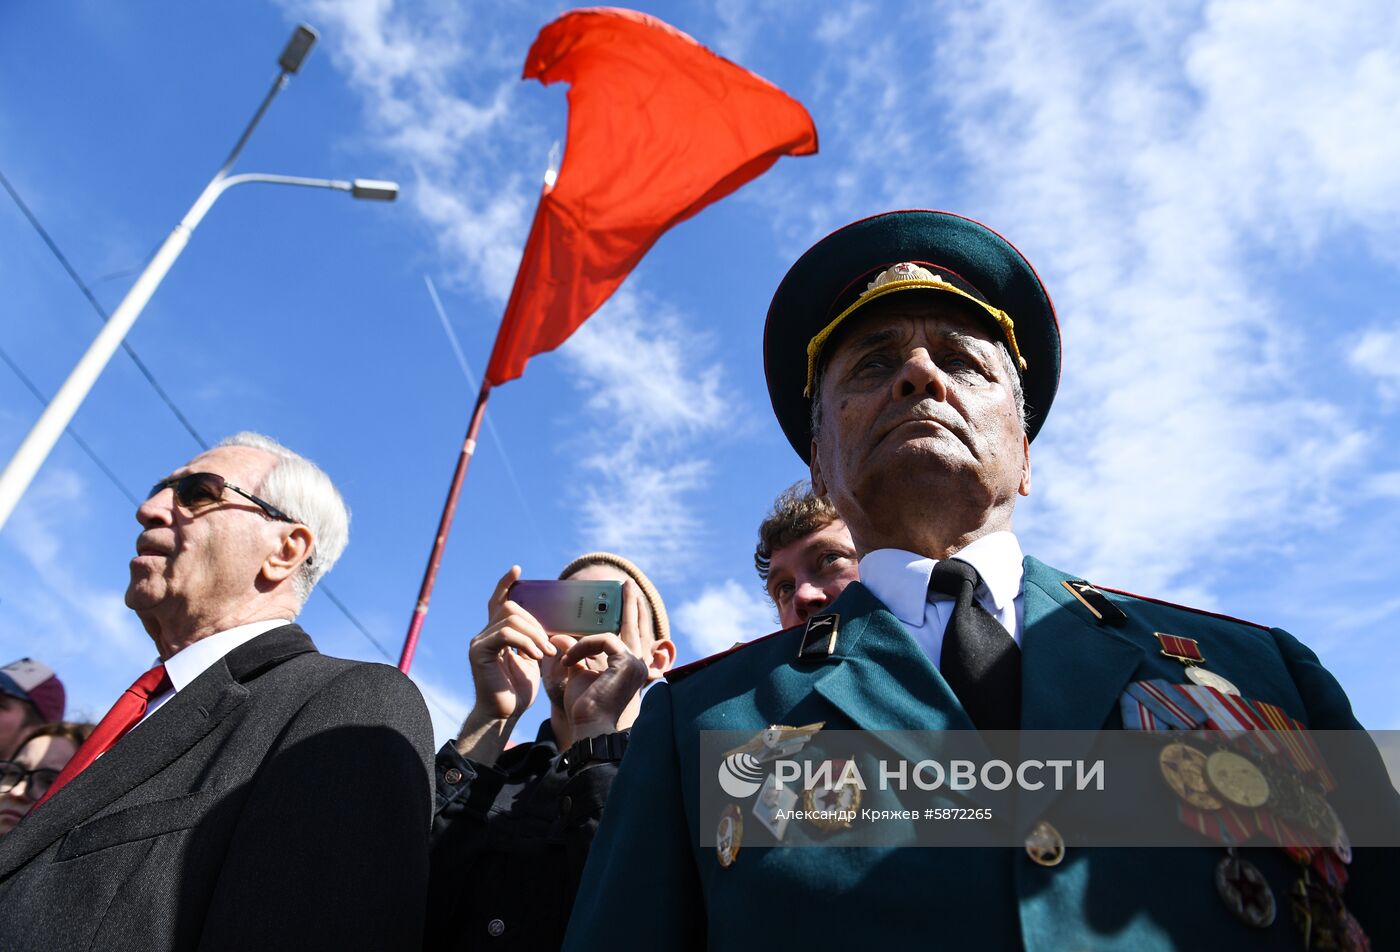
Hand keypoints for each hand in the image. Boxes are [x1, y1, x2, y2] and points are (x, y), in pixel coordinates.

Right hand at [464, 566, 555, 724]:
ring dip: (534, 634)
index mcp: (497, 634)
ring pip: (510, 618)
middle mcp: (484, 634)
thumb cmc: (518, 691)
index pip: (499, 601)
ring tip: (545, 653)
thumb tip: (553, 625)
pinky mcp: (478, 651)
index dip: (506, 584)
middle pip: (510, 606)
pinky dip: (525, 642)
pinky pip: (505, 634)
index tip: (517, 569)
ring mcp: (479, 641)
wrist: (503, 715)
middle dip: (535, 621)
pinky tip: (535, 656)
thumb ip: (536, 640)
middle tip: (549, 644)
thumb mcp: (533, 659)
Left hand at [557, 580, 648, 739]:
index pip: (632, 635)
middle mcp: (639, 664)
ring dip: (585, 640)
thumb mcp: (579, 675)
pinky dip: (584, 647)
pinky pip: (604, 640)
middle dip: (631, 603)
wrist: (590, 728)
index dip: (630, 616)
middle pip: (636, 626)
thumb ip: (576, 654)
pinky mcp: (627, 662)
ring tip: (564, 646)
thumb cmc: (586, 708)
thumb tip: (560, 635)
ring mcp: (636, 663)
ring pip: (616, 632)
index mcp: (630, 667)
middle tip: (627, 584)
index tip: (626, 597)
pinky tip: (568, 661)